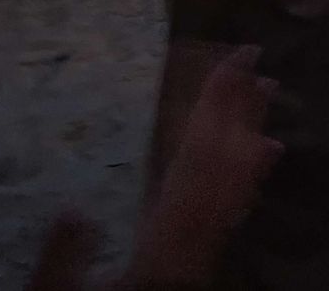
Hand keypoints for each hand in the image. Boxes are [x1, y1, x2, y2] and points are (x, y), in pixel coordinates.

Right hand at [27, 46, 281, 289]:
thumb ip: (62, 265)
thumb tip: (74, 209)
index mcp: (163, 251)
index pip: (197, 168)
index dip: (215, 113)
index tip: (233, 67)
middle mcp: (192, 250)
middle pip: (222, 170)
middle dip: (238, 113)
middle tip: (255, 62)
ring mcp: (198, 259)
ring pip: (232, 189)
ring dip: (246, 136)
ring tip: (266, 95)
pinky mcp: (193, 265)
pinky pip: (228, 212)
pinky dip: (246, 178)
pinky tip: (261, 158)